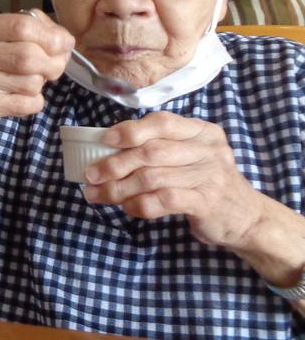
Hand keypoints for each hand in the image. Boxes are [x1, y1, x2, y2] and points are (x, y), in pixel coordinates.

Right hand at [0, 10, 73, 124]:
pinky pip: (26, 104)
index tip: (64, 44)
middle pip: (28, 56)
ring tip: (27, 80)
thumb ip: (36, 28)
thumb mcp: (3, 34)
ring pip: (30, 83)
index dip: (52, 37)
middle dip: (53, 63)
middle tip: (54, 66)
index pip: (23, 26)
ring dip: (40, 83)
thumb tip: (63, 41)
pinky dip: (34, 101)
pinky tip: (22, 96)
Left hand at [82, 111, 266, 248]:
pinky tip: (127, 207)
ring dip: (118, 188)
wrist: (247, 217)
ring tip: (98, 195)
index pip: (162, 122)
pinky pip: (163, 200)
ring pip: (152, 178)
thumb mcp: (191, 157)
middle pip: (151, 152)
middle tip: (91, 175)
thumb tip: (107, 149)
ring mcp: (209, 176)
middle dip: (115, 164)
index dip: (131, 130)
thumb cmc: (206, 183)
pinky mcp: (207, 203)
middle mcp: (208, 150)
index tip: (106, 140)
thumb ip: (160, 148)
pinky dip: (139, 204)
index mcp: (202, 132)